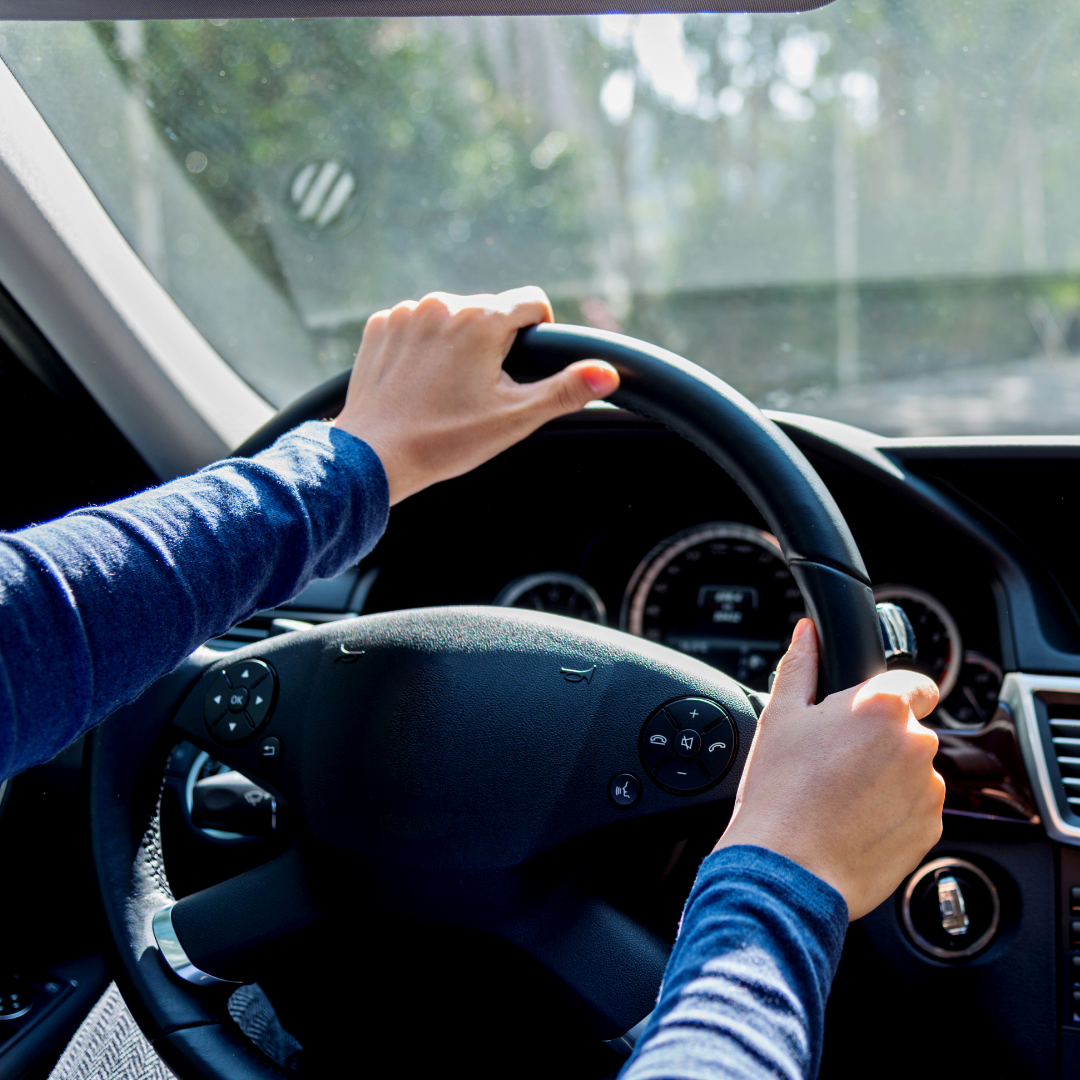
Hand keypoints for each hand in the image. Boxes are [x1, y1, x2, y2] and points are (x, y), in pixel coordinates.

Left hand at [332, 287, 619, 503]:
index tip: (523, 368)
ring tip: (446, 391)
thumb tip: (607, 373)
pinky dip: (422, 348)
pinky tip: (418, 384)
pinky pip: (415, 326)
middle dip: (494, 344)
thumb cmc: (446, 440)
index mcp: (480, 318)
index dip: (538, 334)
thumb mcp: (515, 418)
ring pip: (451, 318)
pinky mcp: (379, 327)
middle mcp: (441, 303)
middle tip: (480, 392)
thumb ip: (565, 390)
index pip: (532, 302)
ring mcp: (405, 312)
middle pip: (489, 312)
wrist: (373, 457)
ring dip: (457, 344)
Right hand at [714, 619, 942, 919]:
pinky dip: (893, 813)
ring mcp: (928, 790)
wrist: (788, 869)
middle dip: (879, 741)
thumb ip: (801, 665)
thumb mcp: (780, 717)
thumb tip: (808, 633)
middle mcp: (916, 744)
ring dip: (888, 777)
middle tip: (834, 762)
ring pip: (912, 771)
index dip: (892, 694)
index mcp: (881, 707)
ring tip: (841, 797)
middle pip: (908, 729)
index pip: (916, 683)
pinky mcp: (931, 831)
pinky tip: (854, 821)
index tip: (866, 715)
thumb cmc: (779, 793)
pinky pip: (916, 809)